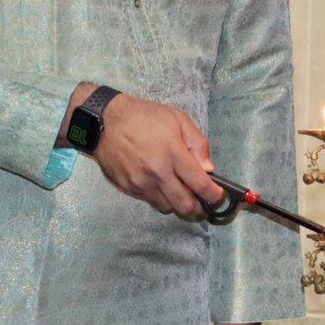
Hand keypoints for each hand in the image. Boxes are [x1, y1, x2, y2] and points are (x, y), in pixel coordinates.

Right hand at [84, 90, 224, 215]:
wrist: (105, 121)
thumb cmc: (144, 117)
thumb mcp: (178, 119)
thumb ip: (197, 144)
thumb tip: (208, 168)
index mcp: (173, 154)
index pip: (200, 185)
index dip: (214, 195)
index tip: (218, 197)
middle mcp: (157, 173)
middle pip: (184, 205)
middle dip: (198, 208)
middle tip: (202, 201)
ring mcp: (141, 183)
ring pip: (167, 208)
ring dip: (178, 204)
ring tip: (181, 192)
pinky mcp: (128, 188)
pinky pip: (149, 201)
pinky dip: (160, 198)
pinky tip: (161, 184)